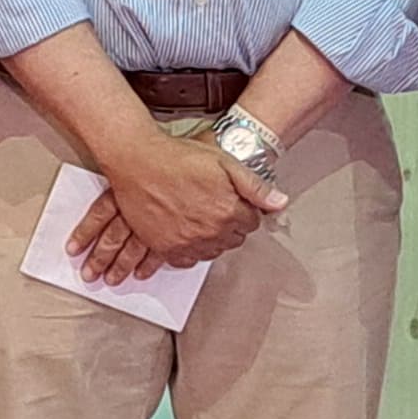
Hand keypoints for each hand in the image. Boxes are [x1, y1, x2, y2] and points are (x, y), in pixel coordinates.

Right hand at [83, 128, 278, 276]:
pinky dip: (189, 250)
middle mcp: (209, 232)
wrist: (137, 160)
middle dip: (229, 224)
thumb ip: (255, 186)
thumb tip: (279, 203)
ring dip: (210, 238)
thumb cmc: (177, 157)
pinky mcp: (165, 248)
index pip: (251, 223)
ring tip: (199, 216)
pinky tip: (186, 233)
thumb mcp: (224, 161)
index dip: (244, 209)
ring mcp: (186, 242)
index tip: (233, 201)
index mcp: (228, 211)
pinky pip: (187, 261)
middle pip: (233, 239)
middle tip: (214, 205)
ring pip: (212, 252)